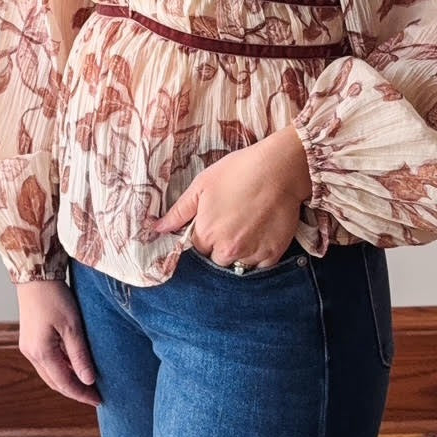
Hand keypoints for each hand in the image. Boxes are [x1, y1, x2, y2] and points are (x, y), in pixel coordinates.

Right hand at [15, 278, 102, 406]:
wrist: (35, 276)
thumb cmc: (55, 296)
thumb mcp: (72, 326)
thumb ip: (80, 355)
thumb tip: (88, 380)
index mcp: (41, 352)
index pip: (65, 383)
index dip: (82, 394)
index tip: (99, 400)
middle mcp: (31, 354)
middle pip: (55, 382)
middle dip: (75, 391)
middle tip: (95, 395)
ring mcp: (28, 347)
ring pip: (50, 374)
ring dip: (68, 381)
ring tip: (88, 383)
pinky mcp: (30, 340)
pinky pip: (46, 362)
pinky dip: (61, 369)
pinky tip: (75, 366)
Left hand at [151, 126, 311, 268]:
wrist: (280, 168)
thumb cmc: (239, 171)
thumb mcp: (202, 184)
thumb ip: (179, 211)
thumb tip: (157, 229)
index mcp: (206, 234)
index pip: (197, 250)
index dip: (204, 237)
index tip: (214, 224)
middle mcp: (227, 250)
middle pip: (217, 261)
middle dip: (220, 248)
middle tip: (233, 224)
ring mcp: (251, 254)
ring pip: (238, 266)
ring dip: (239, 254)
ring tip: (248, 229)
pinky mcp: (273, 254)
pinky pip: (260, 267)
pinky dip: (259, 256)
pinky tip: (262, 235)